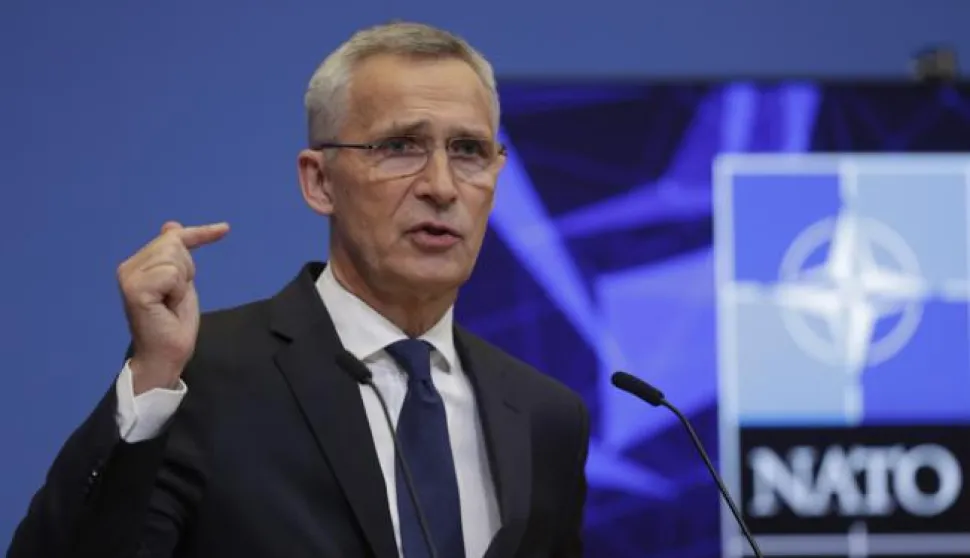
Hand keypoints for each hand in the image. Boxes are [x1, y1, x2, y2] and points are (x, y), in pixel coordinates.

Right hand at [118, 221, 228, 394]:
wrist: (165, 355)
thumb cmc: (174, 323)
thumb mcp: (182, 283)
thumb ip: (177, 257)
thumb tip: (171, 226)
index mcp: (138, 264)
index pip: (172, 238)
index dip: (200, 233)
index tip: (225, 229)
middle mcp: (128, 267)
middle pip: (174, 244)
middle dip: (187, 270)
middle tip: (176, 296)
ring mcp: (129, 277)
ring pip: (174, 257)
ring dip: (182, 282)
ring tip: (170, 302)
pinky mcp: (135, 289)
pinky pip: (171, 274)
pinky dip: (178, 290)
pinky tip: (167, 306)